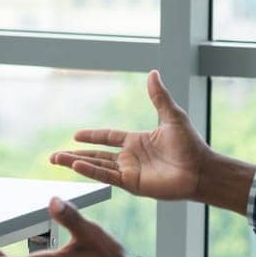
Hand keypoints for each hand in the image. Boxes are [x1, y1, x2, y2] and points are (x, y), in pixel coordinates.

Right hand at [50, 70, 214, 201]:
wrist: (202, 170)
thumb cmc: (191, 145)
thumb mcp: (171, 116)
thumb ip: (158, 96)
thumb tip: (153, 72)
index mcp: (136, 141)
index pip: (108, 137)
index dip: (92, 136)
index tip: (76, 135)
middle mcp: (129, 157)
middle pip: (95, 154)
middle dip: (73, 154)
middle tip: (53, 156)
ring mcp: (129, 171)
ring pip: (95, 165)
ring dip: (75, 162)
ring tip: (55, 159)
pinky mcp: (131, 184)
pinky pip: (106, 176)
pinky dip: (90, 171)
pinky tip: (76, 165)